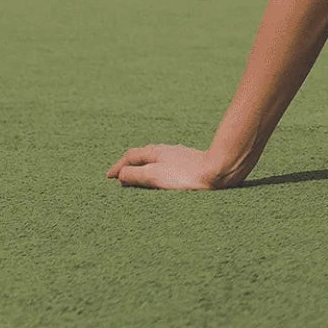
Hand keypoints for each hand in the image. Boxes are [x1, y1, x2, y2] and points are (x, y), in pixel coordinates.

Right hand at [107, 144, 234, 190]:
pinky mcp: (191, 162)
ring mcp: (180, 155)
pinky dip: (158, 168)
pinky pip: (168, 163)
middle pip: (143, 154)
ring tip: (139, 175)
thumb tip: (121, 174)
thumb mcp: (154, 175)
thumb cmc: (185, 175)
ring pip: (156, 157)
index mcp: (156, 151)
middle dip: (130, 164)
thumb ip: (135, 174)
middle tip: (120, 175)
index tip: (108, 176)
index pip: (131, 156)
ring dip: (144, 165)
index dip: (119, 166)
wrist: (218, 171)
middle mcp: (167, 150)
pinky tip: (165, 173)